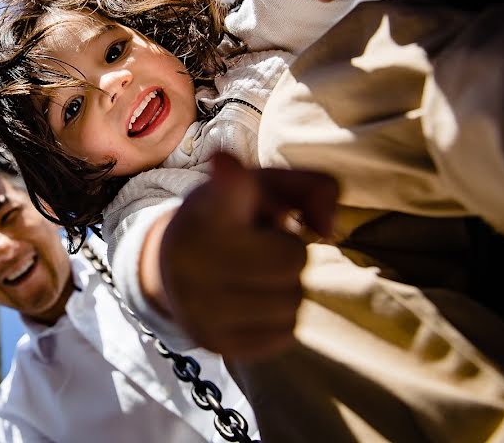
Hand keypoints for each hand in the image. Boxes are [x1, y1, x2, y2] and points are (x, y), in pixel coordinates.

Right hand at [158, 152, 337, 359]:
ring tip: (254, 274)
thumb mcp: (266, 188)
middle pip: (292, 259)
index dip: (231, 178)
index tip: (224, 161)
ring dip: (286, 287)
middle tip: (260, 246)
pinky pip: (284, 334)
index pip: (226, 191)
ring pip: (292, 301)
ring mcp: (199, 304)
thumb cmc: (234, 220)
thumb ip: (312, 187)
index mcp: (209, 207)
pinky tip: (251, 301)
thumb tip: (329, 229)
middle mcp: (194, 255)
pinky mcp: (213, 342)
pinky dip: (279, 317)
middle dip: (289, 252)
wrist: (174, 270)